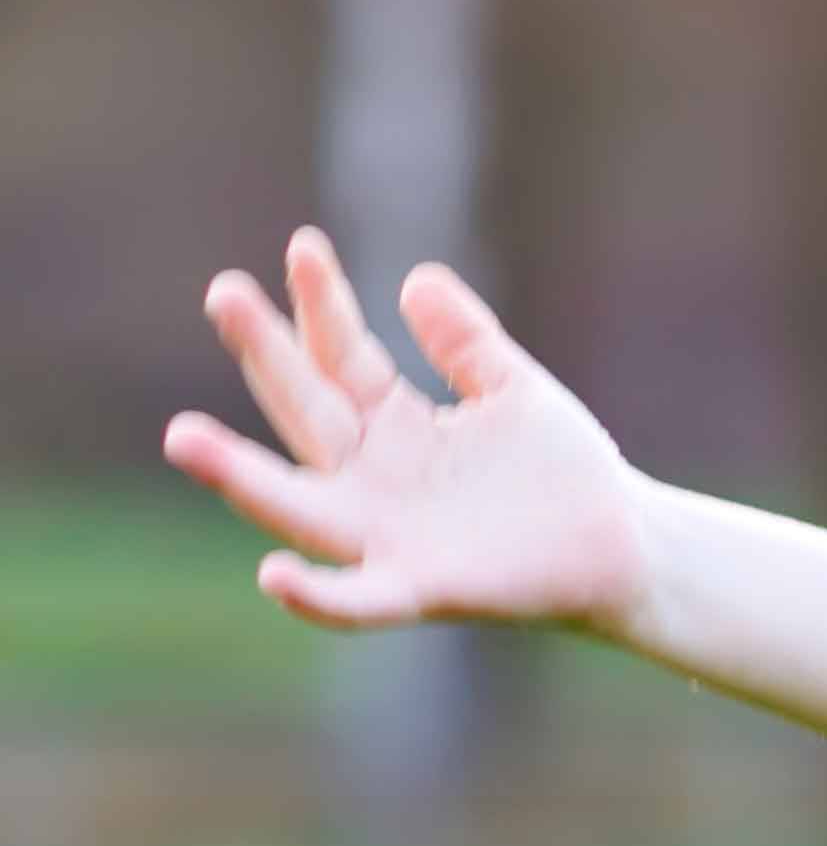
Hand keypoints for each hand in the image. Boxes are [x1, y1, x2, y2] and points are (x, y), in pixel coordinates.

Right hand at [172, 231, 647, 636]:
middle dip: (266, 354)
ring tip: (183, 437)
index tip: (303, 246)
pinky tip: (274, 574)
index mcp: (393, 424)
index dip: (321, 305)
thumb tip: (416, 278)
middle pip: (305, 409)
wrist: (624, 549)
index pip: (341, 357)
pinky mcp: (421, 587)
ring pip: (298, 506)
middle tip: (224, 292)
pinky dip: (318, 595)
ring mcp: (387, 535)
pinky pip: (359, 599)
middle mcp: (372, 477)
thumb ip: (466, 343)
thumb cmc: (562, 472)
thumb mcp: (513, 391)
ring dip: (239, 477)